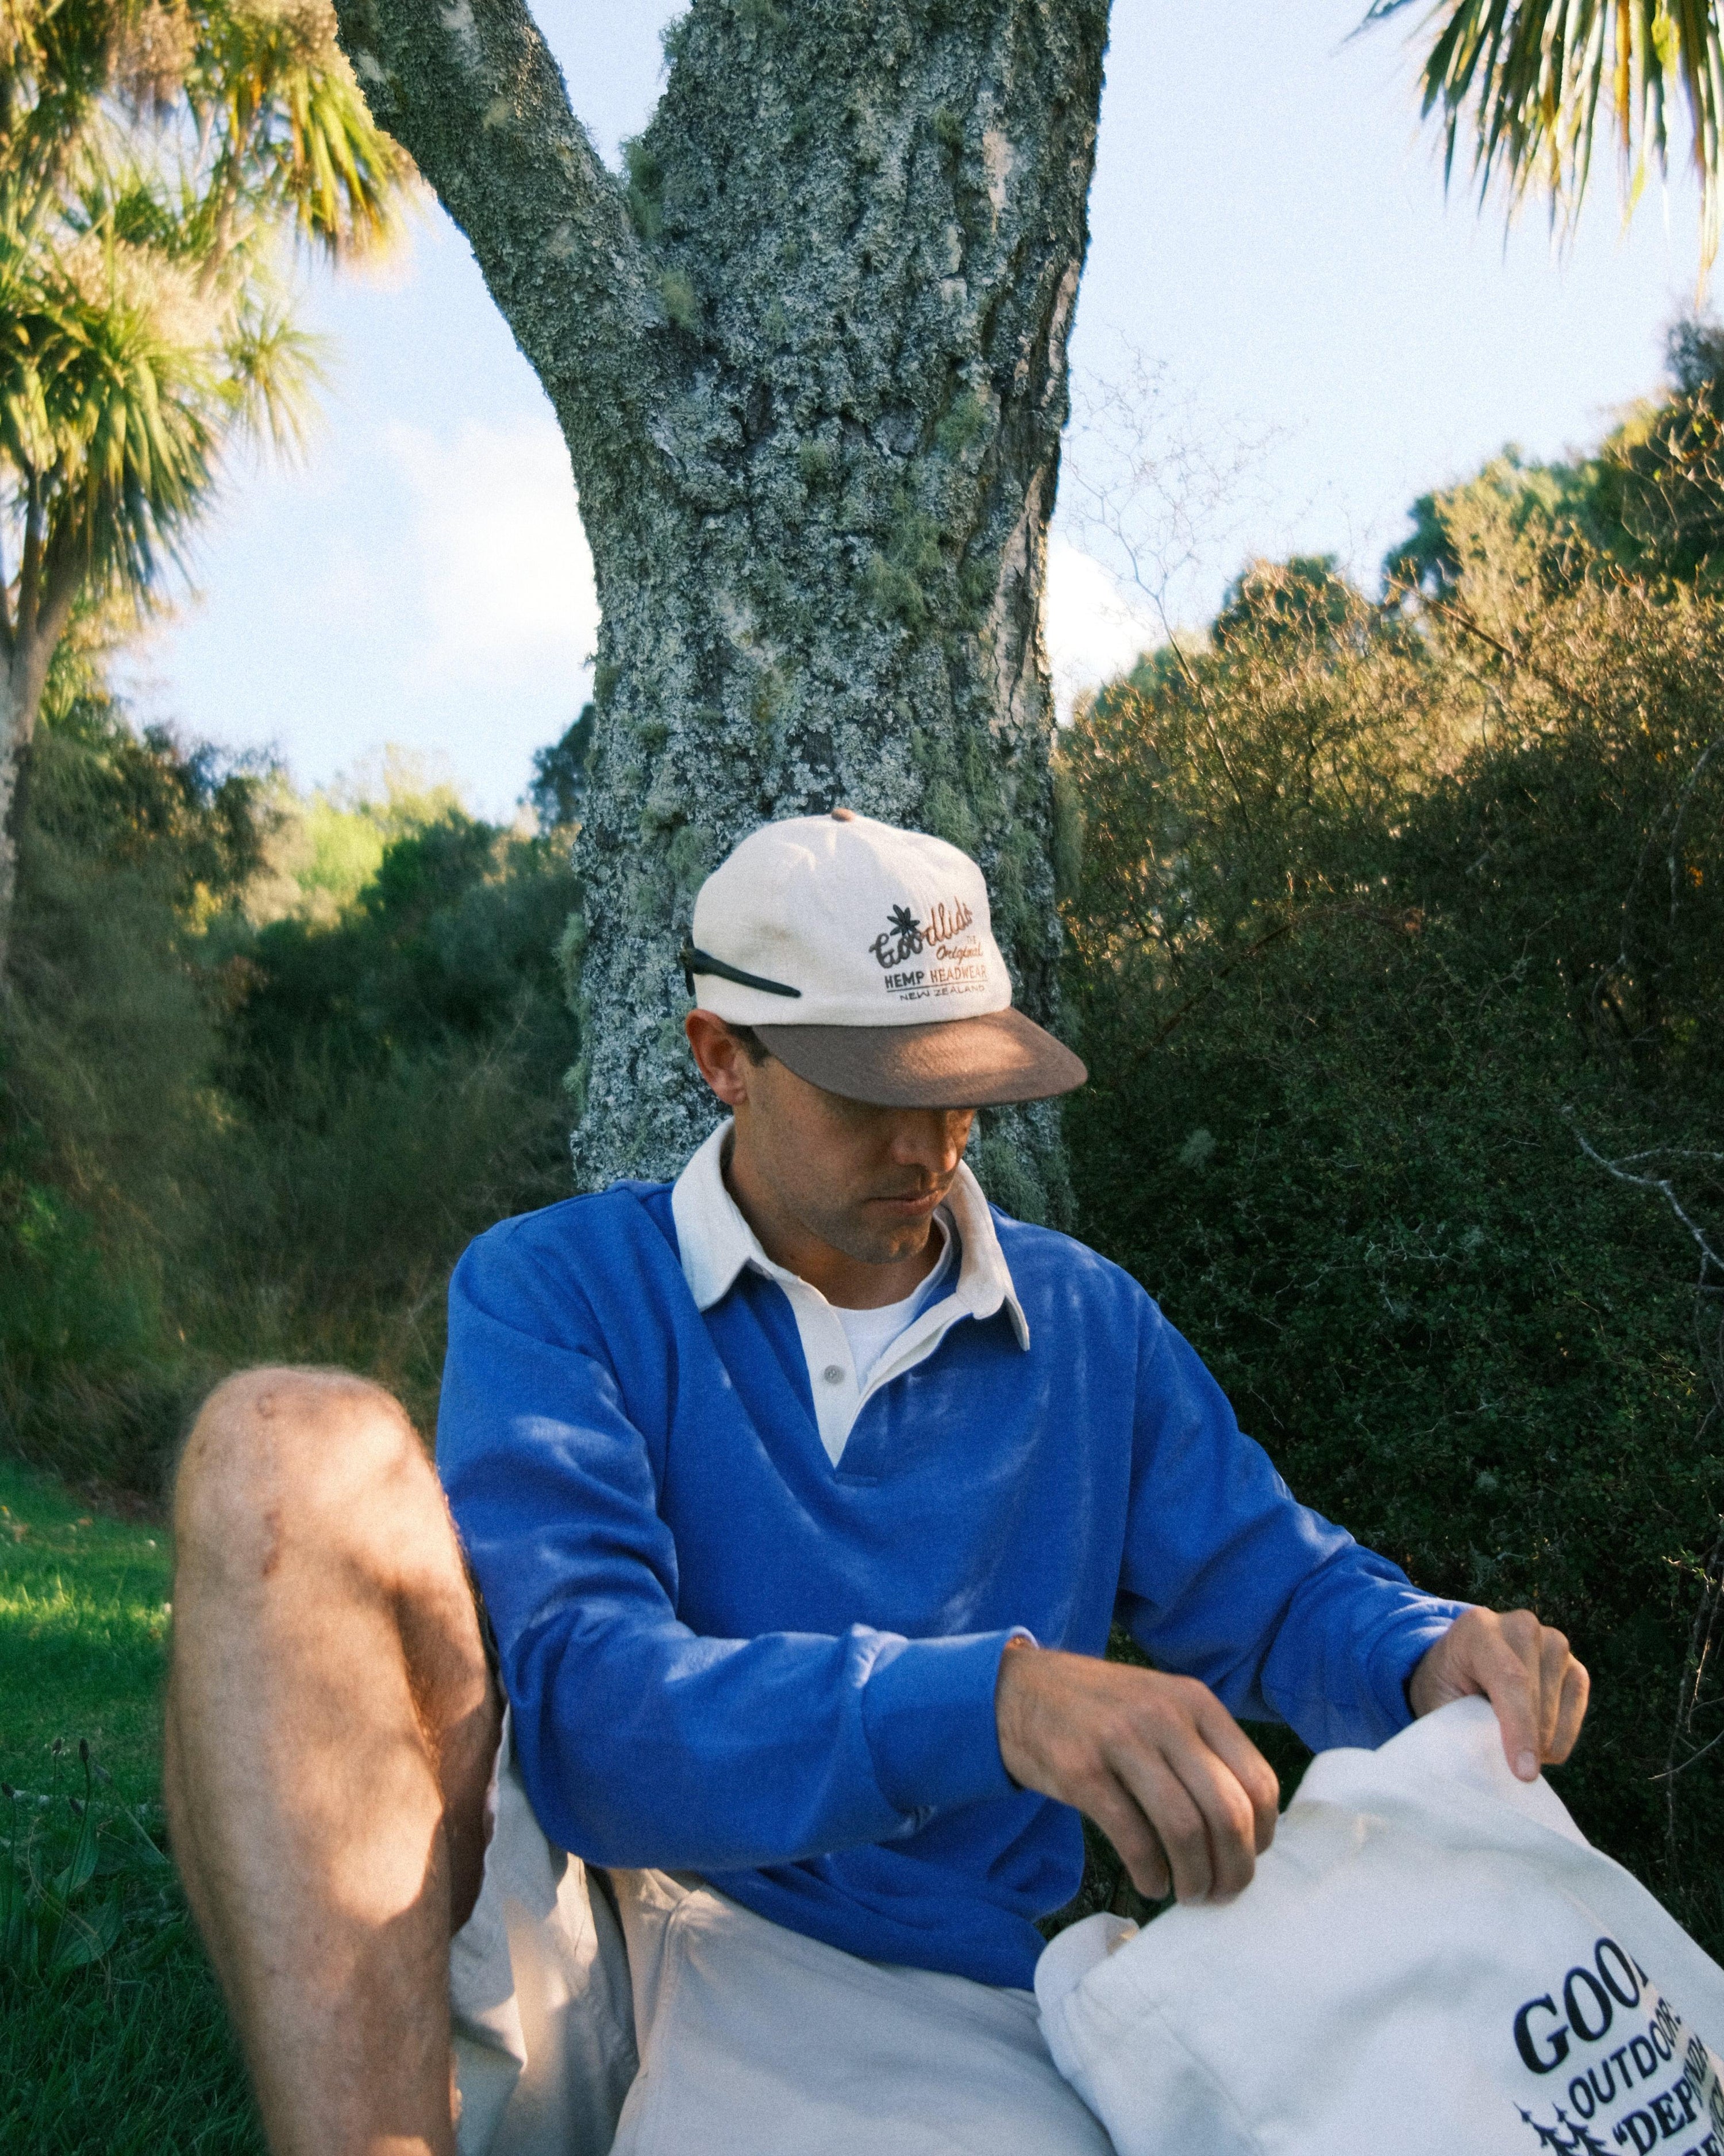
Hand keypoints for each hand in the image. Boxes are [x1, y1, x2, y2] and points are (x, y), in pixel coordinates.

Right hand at [994, 1645, 1278, 1903]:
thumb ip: (1202, 1751)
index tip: (1249, 1859)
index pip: (1258, 1781)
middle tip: (1223, 1893)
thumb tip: (1247, 1832)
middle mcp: (1164, 1717)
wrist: (1018, 1690)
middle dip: (1234, 1868)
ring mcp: (1121, 1742)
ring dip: (1195, 1878)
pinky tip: (1151, 1884)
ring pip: (1185, 1829)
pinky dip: (1151, 1874)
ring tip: (1189, 1894)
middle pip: (1227, 1811)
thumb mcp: (1161, 1707)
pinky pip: (1134, 1839)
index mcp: (1195, 1702)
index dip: (1263, 1835)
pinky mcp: (1081, 1772)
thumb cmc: (1101, 1710)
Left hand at [1408, 1607, 1588, 1780]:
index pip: (1509, 1677)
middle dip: (1529, 1740)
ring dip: (1543, 1740)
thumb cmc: (1445, 1688)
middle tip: (1510, 1767)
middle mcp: (1520, 1626)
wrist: (1461, 1666)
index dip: (1519, 1728)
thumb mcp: (1437, 1702)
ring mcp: (1553, 1643)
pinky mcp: (1574, 1666)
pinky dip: (1562, 1737)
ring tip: (1512, 1744)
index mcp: (1477, 1627)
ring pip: (1559, 1706)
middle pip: (1536, 1694)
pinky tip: (1537, 1742)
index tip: (1524, 1773)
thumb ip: (1460, 1727)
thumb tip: (1488, 1767)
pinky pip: (1577, 1710)